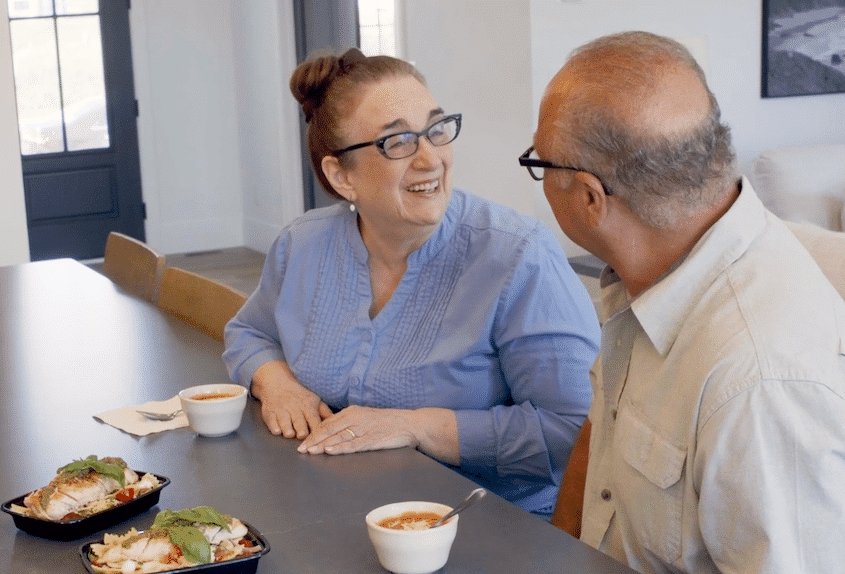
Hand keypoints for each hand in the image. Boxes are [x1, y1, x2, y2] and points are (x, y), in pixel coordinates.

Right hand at [251, 361, 331, 438]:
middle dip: (302, 431)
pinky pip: (271, 422)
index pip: (315, 421)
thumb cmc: (299, 396)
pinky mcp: (269, 413)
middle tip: (303, 437)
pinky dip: (274, 427)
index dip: (318, 432)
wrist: (277, 384)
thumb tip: (339, 423)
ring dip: (288, 430)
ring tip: (290, 434)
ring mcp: (281, 411)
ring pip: (285, 423)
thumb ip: (325, 413)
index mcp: (308, 406)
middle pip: (300, 423)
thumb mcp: (315, 401)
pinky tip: (278, 430)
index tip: (321, 441)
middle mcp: (295, 409)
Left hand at [297, 405, 459, 465]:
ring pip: (338, 437)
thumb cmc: (387, 422)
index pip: (327, 423)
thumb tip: (330, 434)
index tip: (302, 442)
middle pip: (329, 429)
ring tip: (310, 451)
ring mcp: (364, 428)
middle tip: (300, 449)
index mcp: (352, 411)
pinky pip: (353, 444)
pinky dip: (340, 448)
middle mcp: (356, 418)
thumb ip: (349, 424)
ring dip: (322, 445)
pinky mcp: (372, 439)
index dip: (313, 433)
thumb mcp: (365, 418)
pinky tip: (330, 450)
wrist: (411, 424)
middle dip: (313, 440)